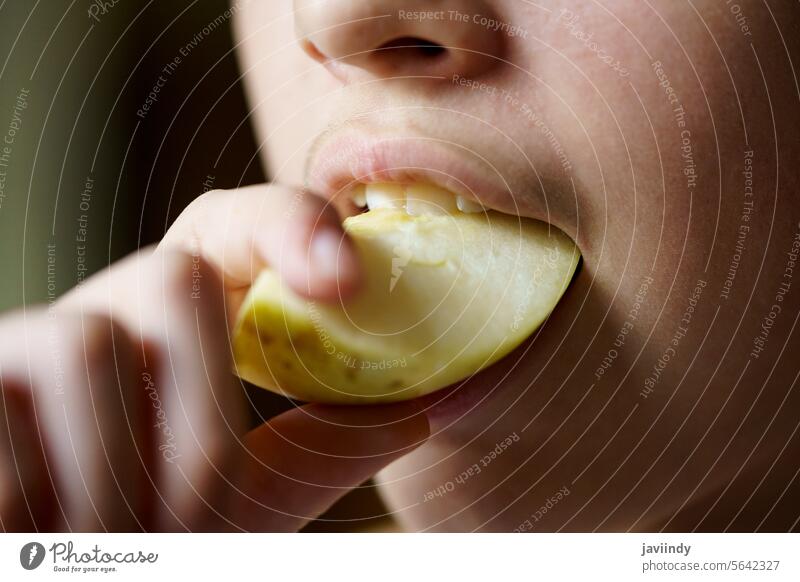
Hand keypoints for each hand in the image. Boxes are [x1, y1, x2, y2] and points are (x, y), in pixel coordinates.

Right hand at [0, 184, 429, 531]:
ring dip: (114, 480)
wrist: (58, 574)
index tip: (345, 278)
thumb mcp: (241, 502)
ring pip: (87, 343)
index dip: (289, 227)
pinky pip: (5, 410)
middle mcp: (104, 315)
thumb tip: (423, 410)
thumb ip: (317, 448)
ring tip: (104, 542)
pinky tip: (31, 529)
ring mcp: (21, 342)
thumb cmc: (145, 542)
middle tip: (183, 520)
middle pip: (174, 275)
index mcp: (178, 333)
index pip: (233, 227)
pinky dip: (33, 494)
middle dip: (197, 421)